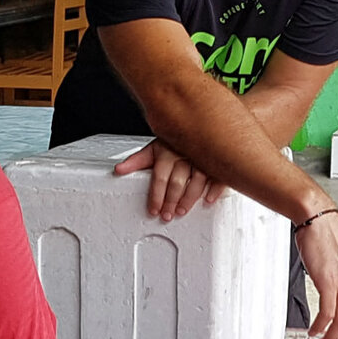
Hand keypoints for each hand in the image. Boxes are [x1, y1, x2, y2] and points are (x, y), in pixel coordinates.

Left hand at [113, 138, 227, 221]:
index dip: (156, 196)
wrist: (200, 123)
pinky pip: (218, 175)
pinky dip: (214, 189)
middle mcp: (185, 153)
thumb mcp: (154, 149)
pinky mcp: (218, 160)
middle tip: (167, 215)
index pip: (160, 177)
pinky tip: (208, 200)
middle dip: (171, 201)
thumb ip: (137, 161)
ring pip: (198, 180)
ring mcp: (203, 157)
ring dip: (189, 198)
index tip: (153, 210)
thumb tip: (118, 170)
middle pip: (177, 181)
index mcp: (168, 151)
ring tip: (182, 211)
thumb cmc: (175, 141)